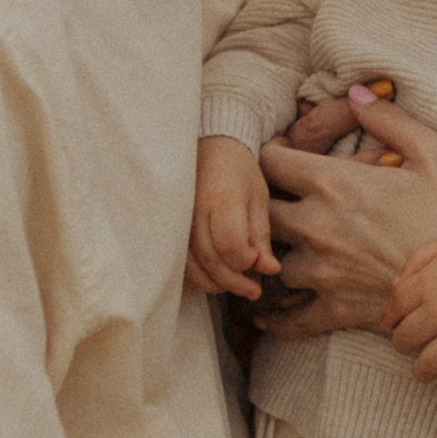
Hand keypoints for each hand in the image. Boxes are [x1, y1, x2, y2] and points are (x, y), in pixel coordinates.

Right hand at [188, 136, 276, 299]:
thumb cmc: (238, 171)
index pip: (231, 245)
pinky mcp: (167, 228)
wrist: (208, 146)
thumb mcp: (258, 197)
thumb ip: (261, 234)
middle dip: (234, 282)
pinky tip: (216, 277)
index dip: (246, 262)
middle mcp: (192, 209)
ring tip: (238, 286)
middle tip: (254, 290)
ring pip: (191, 267)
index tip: (259, 262)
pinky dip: (198, 276)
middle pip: (210, 260)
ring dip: (215, 284)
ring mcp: (175, 219)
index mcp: (220, 197)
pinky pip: (180, 262)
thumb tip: (269, 270)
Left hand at [260, 89, 436, 337]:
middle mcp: (317, 227)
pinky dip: (276, 317)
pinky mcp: (334, 310)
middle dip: (262, 205)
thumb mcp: (435, 153)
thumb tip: (355, 93)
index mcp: (335, 184)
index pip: (270, 162)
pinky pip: (288, 318)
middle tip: (276, 202)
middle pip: (260, 212)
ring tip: (278, 251)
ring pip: (270, 261)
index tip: (282, 157)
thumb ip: (390, 119)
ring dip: (273, 255)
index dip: (270, 155)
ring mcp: (323, 272)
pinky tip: (270, 314)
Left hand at [386, 228, 436, 397]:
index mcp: (428, 284)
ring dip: (421, 372)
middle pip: (404, 341)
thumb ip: (418, 260)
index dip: (389, 320)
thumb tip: (395, 286)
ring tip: (426, 370)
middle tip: (412, 345)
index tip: (393, 326)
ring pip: (425, 368)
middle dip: (403, 345)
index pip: (393, 311)